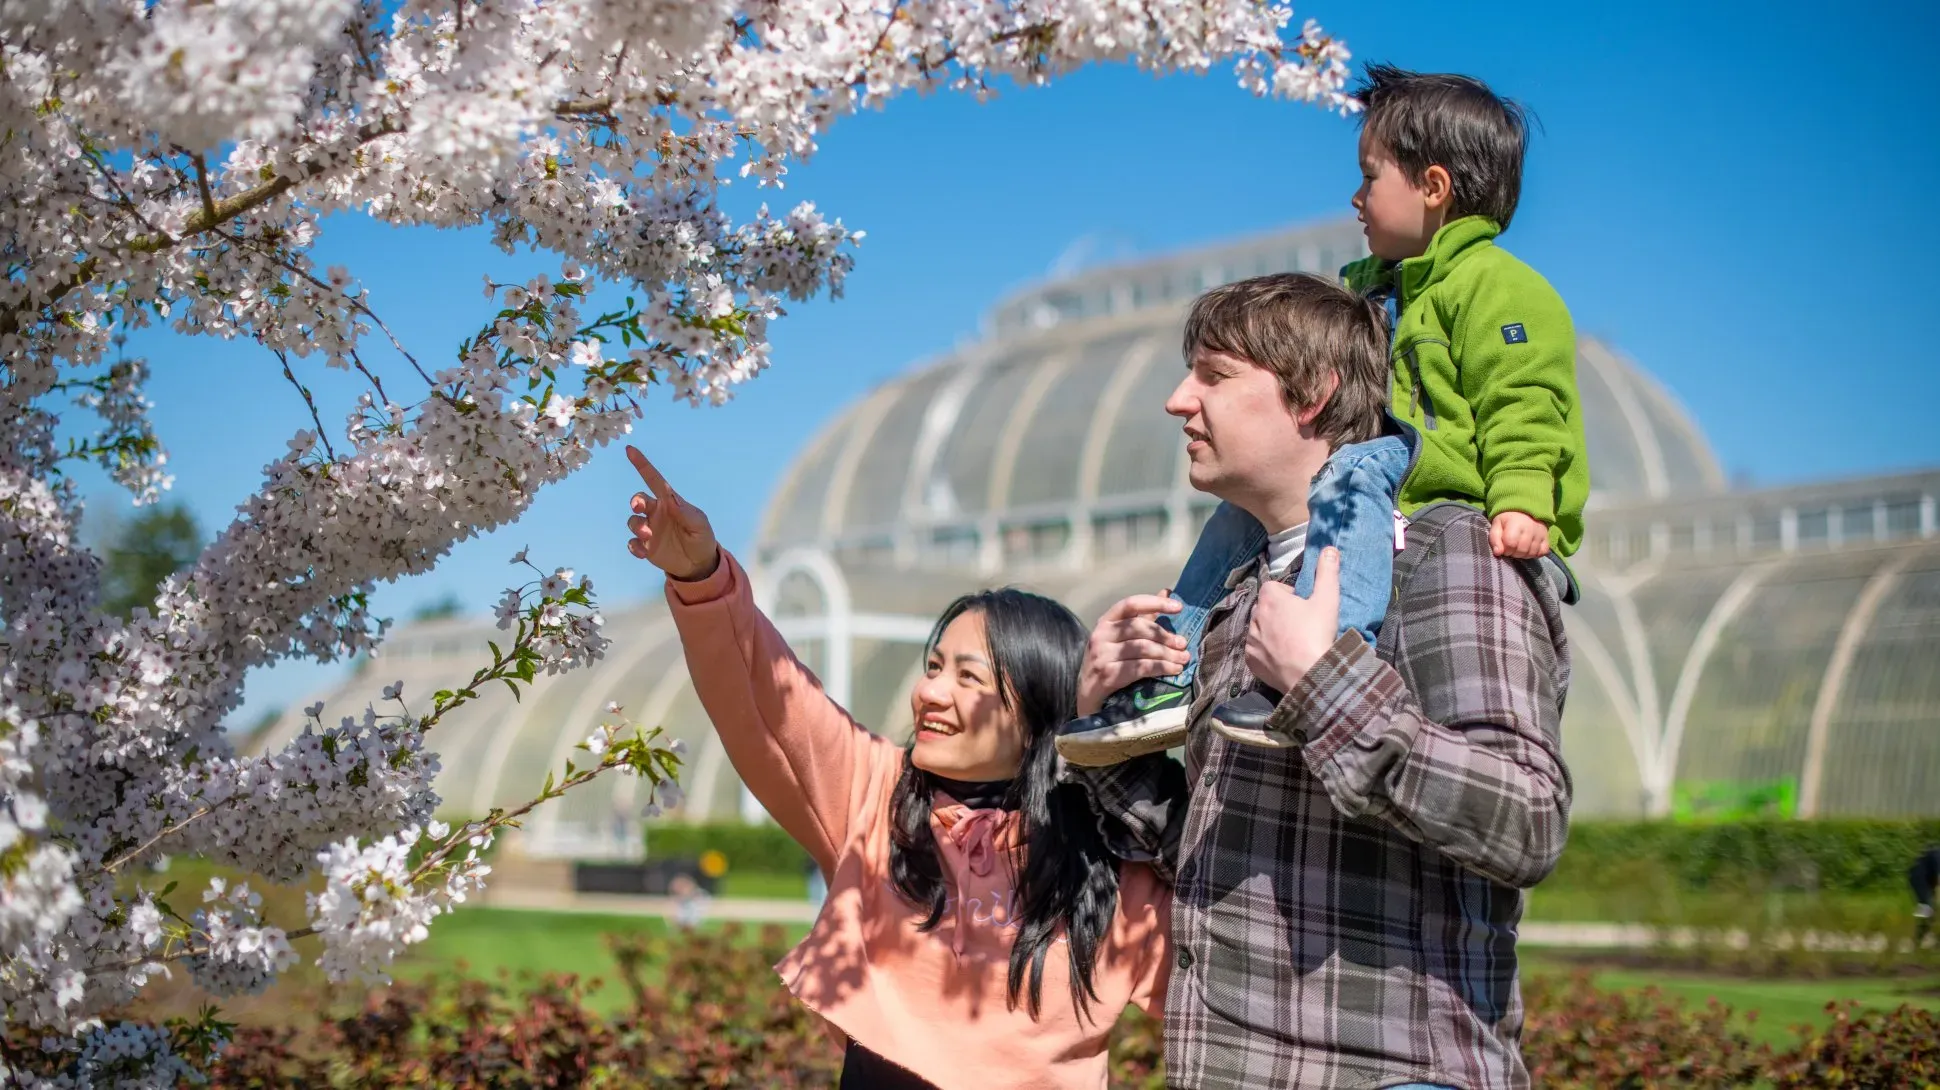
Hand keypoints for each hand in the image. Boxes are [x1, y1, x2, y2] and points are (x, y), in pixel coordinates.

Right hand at [623, 445, 720, 580]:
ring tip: (648, 536)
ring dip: (637, 526)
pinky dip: (635, 547)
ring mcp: (649, 529)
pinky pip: (632, 543)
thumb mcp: (699, 525)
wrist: (699, 564)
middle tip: (639, 507)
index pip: (654, 480)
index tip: (630, 450)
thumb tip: (671, 498)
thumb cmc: (702, 538)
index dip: (642, 465)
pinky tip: (644, 552)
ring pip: (633, 521)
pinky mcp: (645, 547)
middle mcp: (656, 512)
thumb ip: (686, 513)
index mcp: (670, 502)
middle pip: (639, 500)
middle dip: (636, 501)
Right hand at [1075, 591, 1187, 716]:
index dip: (1155, 603)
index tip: (1178, 607)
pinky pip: (1141, 668)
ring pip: (1142, 648)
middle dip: (1165, 636)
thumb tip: (1166, 593)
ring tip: (1183, 659)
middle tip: (1183, 644)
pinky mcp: (1108, 674)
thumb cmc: (1109, 660)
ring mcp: (1102, 655)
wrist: (1088, 692)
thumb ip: (1144, 616)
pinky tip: (1173, 670)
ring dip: (1167, 654)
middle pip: (1139, 628)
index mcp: (1105, 621)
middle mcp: (1100, 635)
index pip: (1130, 604)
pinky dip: (1161, 668)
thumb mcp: (1121, 637)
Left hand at [1246, 547, 1341, 692]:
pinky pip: (1256, 650)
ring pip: (1259, 628)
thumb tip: (1329, 548)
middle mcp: (1254, 615)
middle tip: (1300, 625)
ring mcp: (1250, 639)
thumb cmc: (1317, 633)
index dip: (1289, 595)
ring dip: (1271, 631)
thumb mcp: (1327, 598)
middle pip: (1265, 607)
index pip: (1274, 587)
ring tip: (1293, 642)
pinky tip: (1284, 657)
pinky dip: (1266, 651)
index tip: (1304, 606)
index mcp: (1269, 598)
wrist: (1310, 674)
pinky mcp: (1250, 659)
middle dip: (1279, 612)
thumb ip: (1327, 571)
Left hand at [1490, 510, 1550, 558]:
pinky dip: (1535, 554)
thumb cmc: (1507, 521)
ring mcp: (1540, 533)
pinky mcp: (1547, 538)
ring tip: (1519, 548)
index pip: (1511, 544)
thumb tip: (1498, 553)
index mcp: (1516, 524)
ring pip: (1532, 553)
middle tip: (1511, 548)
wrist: (1524, 512)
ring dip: (1523, 555)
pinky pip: (1543, 552)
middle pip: (1522, 551)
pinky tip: (1529, 550)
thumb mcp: (1496, 526)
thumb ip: (1494, 539)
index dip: (1505, 549)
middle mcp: (1530, 528)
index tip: (1504, 546)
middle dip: (1514, 553)